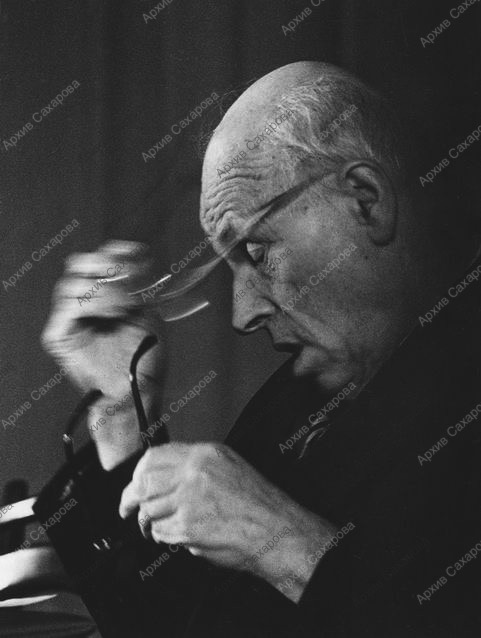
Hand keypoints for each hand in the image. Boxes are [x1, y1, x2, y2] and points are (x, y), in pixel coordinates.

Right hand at [41, 240, 166, 465]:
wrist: (136, 391)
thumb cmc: (144, 358)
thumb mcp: (150, 315)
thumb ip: (142, 288)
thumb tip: (139, 262)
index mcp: (106, 295)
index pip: (101, 261)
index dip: (117, 251)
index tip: (138, 251)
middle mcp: (85, 303)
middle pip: (79, 265)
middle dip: (103, 264)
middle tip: (123, 273)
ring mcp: (70, 319)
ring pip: (72, 284)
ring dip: (104, 290)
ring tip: (125, 306)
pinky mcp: (59, 336)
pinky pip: (68, 307)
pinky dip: (93, 304)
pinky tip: (113, 314)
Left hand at [119, 442, 337, 601]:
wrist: (275, 529)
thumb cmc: (257, 502)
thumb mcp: (228, 465)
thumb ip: (195, 464)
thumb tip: (164, 473)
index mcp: (204, 455)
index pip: (153, 457)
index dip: (137, 473)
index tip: (133, 484)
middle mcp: (193, 473)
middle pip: (144, 483)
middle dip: (131, 499)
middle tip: (128, 508)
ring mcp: (189, 500)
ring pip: (149, 509)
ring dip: (149, 522)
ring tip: (159, 526)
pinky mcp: (188, 527)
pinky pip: (161, 532)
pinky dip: (163, 537)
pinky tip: (177, 535)